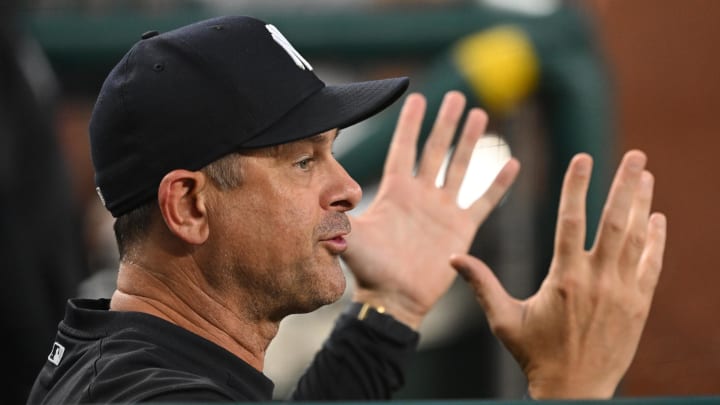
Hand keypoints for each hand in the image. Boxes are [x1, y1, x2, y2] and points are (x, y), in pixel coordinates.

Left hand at [342, 91, 519, 328]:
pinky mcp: (461, 229)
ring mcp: (442, 210)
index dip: (410, 124)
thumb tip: (319, 199)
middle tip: (457, 95)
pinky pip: (483, 201)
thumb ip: (338, 216)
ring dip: (471, 142)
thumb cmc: (370, 269)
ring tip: (480, 115)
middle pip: (435, 150)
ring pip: (460, 167)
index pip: (403, 148)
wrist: (395, 299)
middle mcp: (421, 195)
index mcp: (395, 191)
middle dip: (446, 122)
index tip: (417, 96)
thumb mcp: (351, 238)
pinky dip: (498, 184)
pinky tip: (512, 163)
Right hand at [450, 150, 666, 397]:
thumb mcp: (503, 320)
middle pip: (613, 222)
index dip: (576, 186)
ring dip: (642, 203)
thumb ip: (481, 284)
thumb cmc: (535, 355)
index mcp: (563, 279)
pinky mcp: (639, 305)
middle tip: (636, 155)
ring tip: (647, 175)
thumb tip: (453, 258)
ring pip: (635, 238)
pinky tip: (658, 218)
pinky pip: (651, 265)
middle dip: (625, 185)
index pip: (571, 221)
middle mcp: (596, 281)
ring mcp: (622, 292)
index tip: (582, 158)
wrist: (575, 391)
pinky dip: (656, 240)